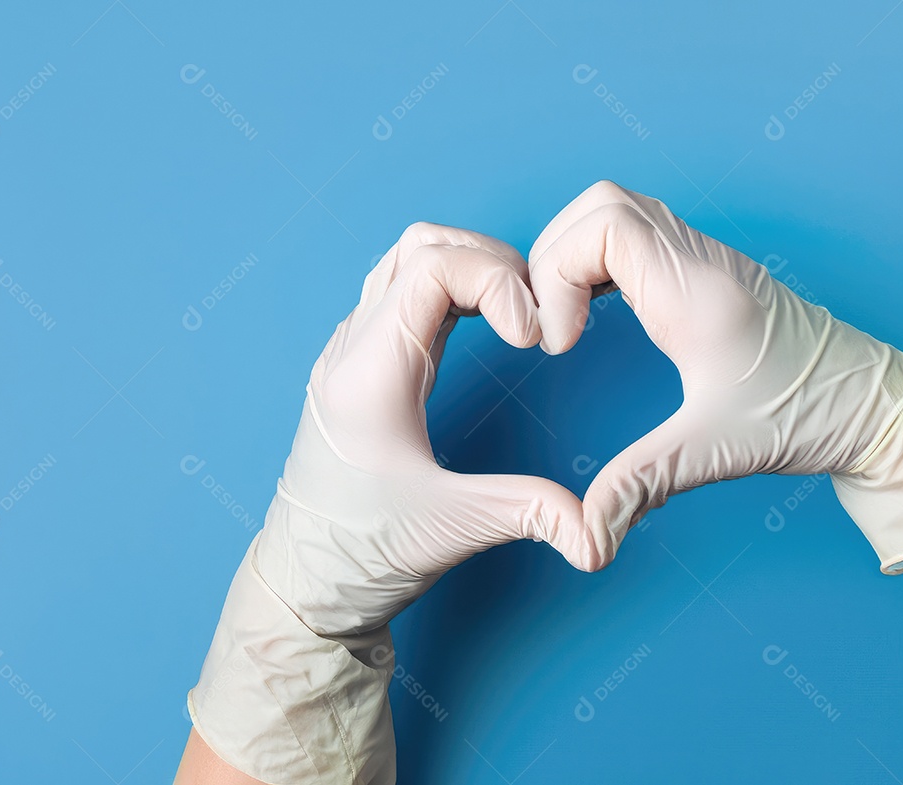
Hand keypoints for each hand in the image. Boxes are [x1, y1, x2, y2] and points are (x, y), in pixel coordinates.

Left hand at [188, 222, 600, 784]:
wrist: (306, 580)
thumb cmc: (362, 553)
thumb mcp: (452, 527)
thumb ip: (530, 513)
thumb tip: (596, 534)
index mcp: (370, 375)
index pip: (434, 267)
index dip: (499, 280)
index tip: (531, 336)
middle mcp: (352, 350)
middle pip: (420, 246)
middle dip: (489, 261)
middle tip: (532, 311)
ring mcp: (351, 353)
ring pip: (406, 260)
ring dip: (467, 268)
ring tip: (514, 312)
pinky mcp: (361, 366)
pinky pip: (401, 292)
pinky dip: (449, 289)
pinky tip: (483, 326)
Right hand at [528, 180, 902, 572]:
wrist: (873, 407)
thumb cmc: (811, 415)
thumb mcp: (717, 449)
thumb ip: (641, 485)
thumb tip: (585, 538)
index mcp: (698, 292)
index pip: (604, 225)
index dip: (557, 273)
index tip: (559, 342)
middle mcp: (700, 262)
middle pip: (601, 205)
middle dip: (553, 258)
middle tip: (551, 327)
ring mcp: (705, 262)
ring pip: (618, 213)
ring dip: (575, 256)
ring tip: (566, 321)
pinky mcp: (706, 276)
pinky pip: (637, 238)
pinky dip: (599, 264)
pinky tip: (594, 314)